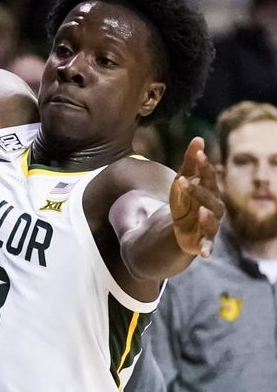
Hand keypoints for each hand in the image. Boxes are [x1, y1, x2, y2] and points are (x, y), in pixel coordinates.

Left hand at [169, 137, 224, 256]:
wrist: (178, 229)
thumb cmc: (185, 201)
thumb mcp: (182, 181)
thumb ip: (189, 162)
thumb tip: (198, 138)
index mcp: (209, 192)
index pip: (209, 178)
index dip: (204, 167)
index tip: (198, 154)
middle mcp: (213, 209)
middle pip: (210, 199)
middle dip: (197, 190)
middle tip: (181, 181)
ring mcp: (208, 227)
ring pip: (212, 223)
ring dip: (207, 217)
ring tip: (200, 211)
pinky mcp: (202, 242)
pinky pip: (207, 246)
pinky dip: (206, 249)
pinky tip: (202, 253)